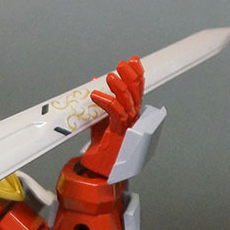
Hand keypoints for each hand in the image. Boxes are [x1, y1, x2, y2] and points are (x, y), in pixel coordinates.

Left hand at [81, 56, 143, 177]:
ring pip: (128, 102)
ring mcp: (128, 126)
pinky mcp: (120, 133)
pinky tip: (96, 95)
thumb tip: (93, 83)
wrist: (100, 168)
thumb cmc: (102, 147)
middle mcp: (133, 119)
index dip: (136, 75)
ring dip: (119, 87)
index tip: (132, 61)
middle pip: (136, 93)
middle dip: (130, 76)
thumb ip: (98, 103)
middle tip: (123, 64)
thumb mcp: (98, 120)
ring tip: (110, 76)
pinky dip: (106, 102)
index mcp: (130, 113)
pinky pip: (115, 113)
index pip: (136, 91)